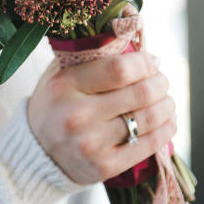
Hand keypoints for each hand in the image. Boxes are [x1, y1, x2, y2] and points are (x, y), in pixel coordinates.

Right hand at [26, 52, 176, 185]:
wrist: (35, 152)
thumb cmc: (55, 104)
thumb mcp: (60, 73)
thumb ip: (90, 55)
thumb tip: (132, 36)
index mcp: (65, 85)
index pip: (119, 69)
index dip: (144, 63)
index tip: (152, 61)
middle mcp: (77, 116)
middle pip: (140, 93)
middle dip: (160, 83)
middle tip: (160, 81)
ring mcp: (91, 144)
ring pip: (149, 119)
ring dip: (166, 105)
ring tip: (165, 100)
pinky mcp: (105, 167)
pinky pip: (149, 145)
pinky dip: (166, 130)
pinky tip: (167, 121)